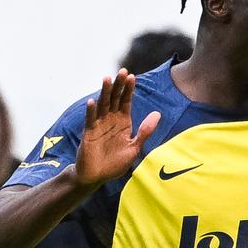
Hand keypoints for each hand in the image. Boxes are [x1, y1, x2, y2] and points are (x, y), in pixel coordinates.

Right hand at [75, 72, 160, 186]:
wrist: (98, 176)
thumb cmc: (115, 163)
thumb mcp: (134, 147)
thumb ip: (145, 131)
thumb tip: (157, 114)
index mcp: (123, 122)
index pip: (126, 101)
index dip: (129, 90)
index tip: (132, 77)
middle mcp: (110, 120)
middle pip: (115, 99)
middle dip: (119, 85)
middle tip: (122, 71)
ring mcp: (99, 125)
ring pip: (103, 105)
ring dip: (105, 92)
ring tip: (107, 78)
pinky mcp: (89, 133)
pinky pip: (90, 120)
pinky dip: (91, 111)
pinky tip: (92, 101)